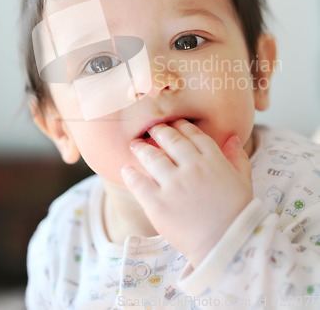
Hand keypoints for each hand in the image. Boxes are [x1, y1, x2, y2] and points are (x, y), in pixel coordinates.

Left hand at [121, 119, 252, 266]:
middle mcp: (193, 168)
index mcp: (214, 161)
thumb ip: (237, 158)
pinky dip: (131, 174)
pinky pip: (139, 183)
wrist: (226, 247)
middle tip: (151, 128)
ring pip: (152, 158)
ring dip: (142, 148)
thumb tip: (233, 137)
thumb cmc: (237, 215)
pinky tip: (126, 169)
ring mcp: (174, 185)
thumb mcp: (244, 182)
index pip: (194, 135)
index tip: (174, 123)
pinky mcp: (158, 204)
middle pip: (171, 140)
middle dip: (159, 131)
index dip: (182, 126)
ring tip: (135, 144)